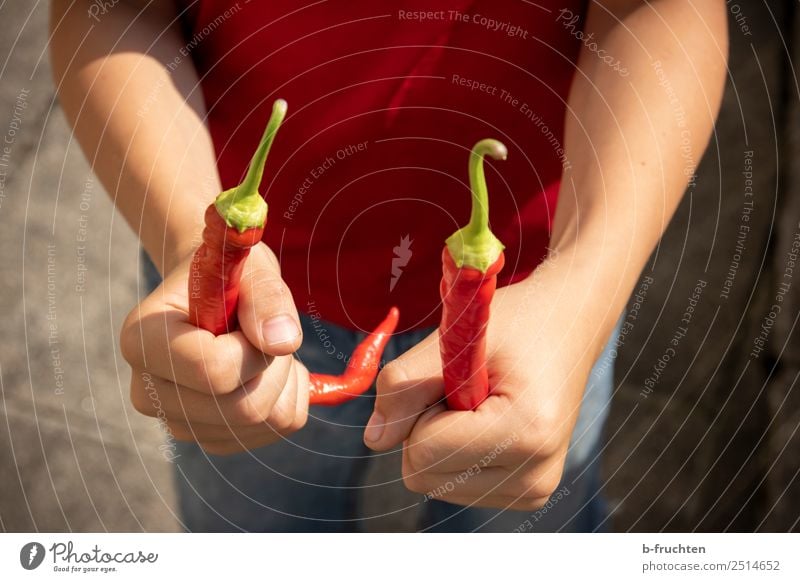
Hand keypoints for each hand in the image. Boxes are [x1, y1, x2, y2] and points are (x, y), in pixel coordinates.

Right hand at [121, 243, 308, 454]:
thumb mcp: (251, 270)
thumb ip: (267, 298)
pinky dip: (289, 396)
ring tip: (261, 346)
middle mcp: (150, 393)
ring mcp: (178, 423)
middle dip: (274, 365)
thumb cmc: (231, 276)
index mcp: (142, 341)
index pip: (212, 371)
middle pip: (243, 408)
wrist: (216, 294)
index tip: (250, 320)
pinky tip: (265, 369)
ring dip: (285, 378)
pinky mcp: (211, 438)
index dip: (253, 349)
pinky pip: (277, 428)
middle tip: (264, 332)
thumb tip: (283, 342)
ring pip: (265, 421)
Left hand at [364, 259, 612, 509]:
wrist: (568, 328)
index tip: (454, 375)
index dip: (419, 406)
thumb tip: (374, 440)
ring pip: (432, 482)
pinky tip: (487, 420)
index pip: (423, 449)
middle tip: (465, 386)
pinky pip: (452, 484)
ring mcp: (532, 492)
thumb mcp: (457, 338)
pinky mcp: (525, 496)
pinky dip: (454, 451)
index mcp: (526, 433)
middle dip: (426, 425)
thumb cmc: (517, 324)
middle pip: (422, 475)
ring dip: (439, 438)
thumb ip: (405, 384)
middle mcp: (535, 476)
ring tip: (480, 401)